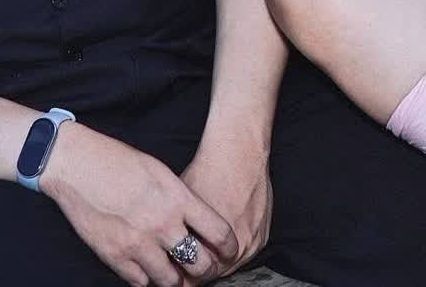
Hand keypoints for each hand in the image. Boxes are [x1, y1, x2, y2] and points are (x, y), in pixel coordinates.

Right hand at [43, 124, 239, 286]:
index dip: (229, 248)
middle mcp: (162, 224)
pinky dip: (148, 279)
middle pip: (199, 264)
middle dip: (205, 270)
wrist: (78, 166)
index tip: (229, 252)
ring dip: (176, 279)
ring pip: (171, 281)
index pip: (219, 233)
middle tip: (203, 268)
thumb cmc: (119, 162)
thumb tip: (196, 222)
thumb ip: (182, 199)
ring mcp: (138, 243)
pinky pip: (141, 282)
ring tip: (176, 274)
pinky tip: (148, 270)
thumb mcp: (162, 173)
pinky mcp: (115, 256)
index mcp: (179, 199)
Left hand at [180, 142, 272, 280]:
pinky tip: (221, 239)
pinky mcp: (261, 238)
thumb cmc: (208, 173)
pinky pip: (244, 254)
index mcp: (208, 243)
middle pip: (211, 273)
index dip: (179, 274)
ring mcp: (250, 244)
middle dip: (197, 269)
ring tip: (203, 249)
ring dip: (216, 262)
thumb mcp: (181, 205)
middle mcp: (233, 249)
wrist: (239, 152)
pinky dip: (232, 251)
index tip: (172, 271)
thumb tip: (164, 249)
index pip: (191, 276)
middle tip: (185, 263)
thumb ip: (176, 232)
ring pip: (228, 267)